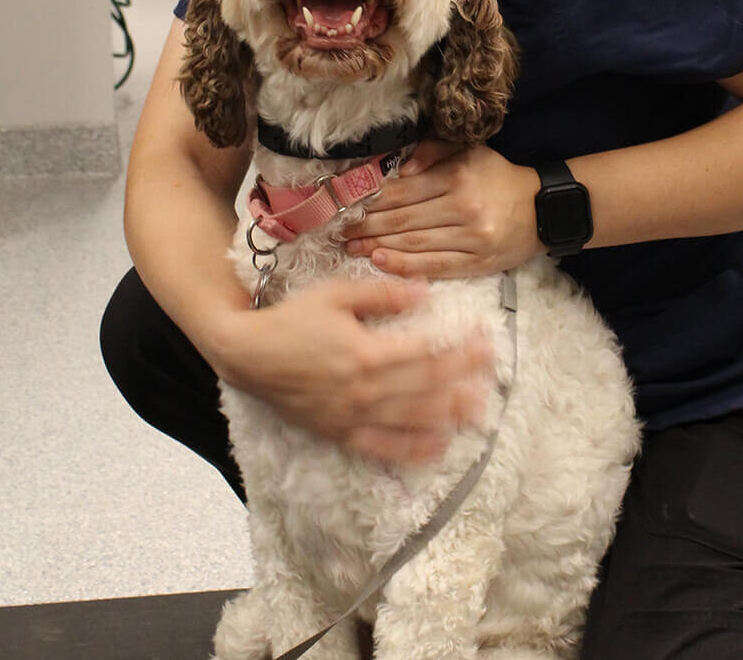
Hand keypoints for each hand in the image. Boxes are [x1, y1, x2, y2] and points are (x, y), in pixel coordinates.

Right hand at [214, 277, 493, 465]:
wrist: (248, 355)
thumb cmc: (293, 320)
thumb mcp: (337, 294)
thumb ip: (382, 294)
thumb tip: (424, 294)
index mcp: (367, 351)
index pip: (427, 352)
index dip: (460, 347)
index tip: (485, 340)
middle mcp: (365, 389)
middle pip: (427, 387)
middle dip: (465, 378)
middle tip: (493, 371)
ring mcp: (354, 416)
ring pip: (413, 419)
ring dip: (450, 415)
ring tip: (480, 410)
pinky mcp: (341, 433)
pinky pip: (383, 447)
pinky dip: (413, 450)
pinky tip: (439, 447)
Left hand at [342, 140, 541, 278]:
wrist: (543, 210)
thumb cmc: (499, 177)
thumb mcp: (471, 151)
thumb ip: (435, 149)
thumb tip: (401, 166)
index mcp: (459, 177)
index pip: (404, 190)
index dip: (372, 198)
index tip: (347, 204)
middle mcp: (464, 208)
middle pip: (403, 219)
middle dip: (366, 225)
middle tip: (339, 230)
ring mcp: (470, 239)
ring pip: (413, 243)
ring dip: (376, 246)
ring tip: (351, 246)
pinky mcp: (476, 263)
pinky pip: (433, 265)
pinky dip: (403, 265)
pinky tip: (379, 261)